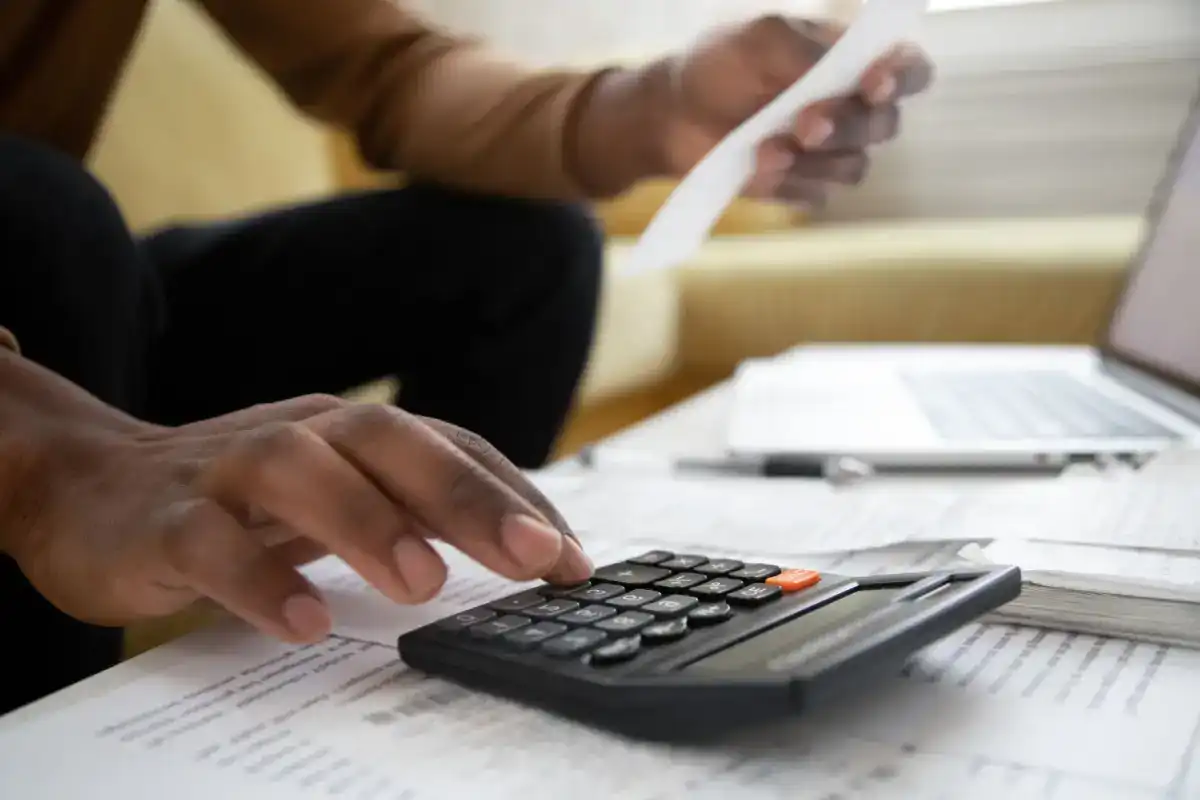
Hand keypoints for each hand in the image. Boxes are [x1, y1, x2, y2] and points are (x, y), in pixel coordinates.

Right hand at [5, 391, 591, 643]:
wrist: (93, 486)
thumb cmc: (243, 497)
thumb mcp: (339, 494)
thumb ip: (417, 511)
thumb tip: (527, 549)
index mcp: (351, 432)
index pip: (448, 446)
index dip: (515, 495)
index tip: (572, 559)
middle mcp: (300, 433)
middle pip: (388, 441)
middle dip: (466, 496)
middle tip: (533, 556)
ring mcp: (229, 469)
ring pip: (300, 472)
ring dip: (367, 523)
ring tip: (422, 585)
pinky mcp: (166, 520)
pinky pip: (211, 542)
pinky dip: (258, 578)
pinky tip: (303, 623)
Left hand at [656, 15, 934, 207]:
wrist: (672, 114)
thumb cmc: (719, 64)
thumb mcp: (758, 39)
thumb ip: (803, 50)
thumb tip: (843, 74)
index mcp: (852, 62)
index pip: (909, 71)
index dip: (902, 78)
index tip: (872, 84)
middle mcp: (852, 108)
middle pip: (885, 125)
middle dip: (846, 125)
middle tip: (804, 125)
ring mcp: (830, 153)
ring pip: (854, 167)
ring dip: (810, 161)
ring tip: (763, 149)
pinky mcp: (804, 186)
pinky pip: (818, 195)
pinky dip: (788, 184)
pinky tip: (756, 169)